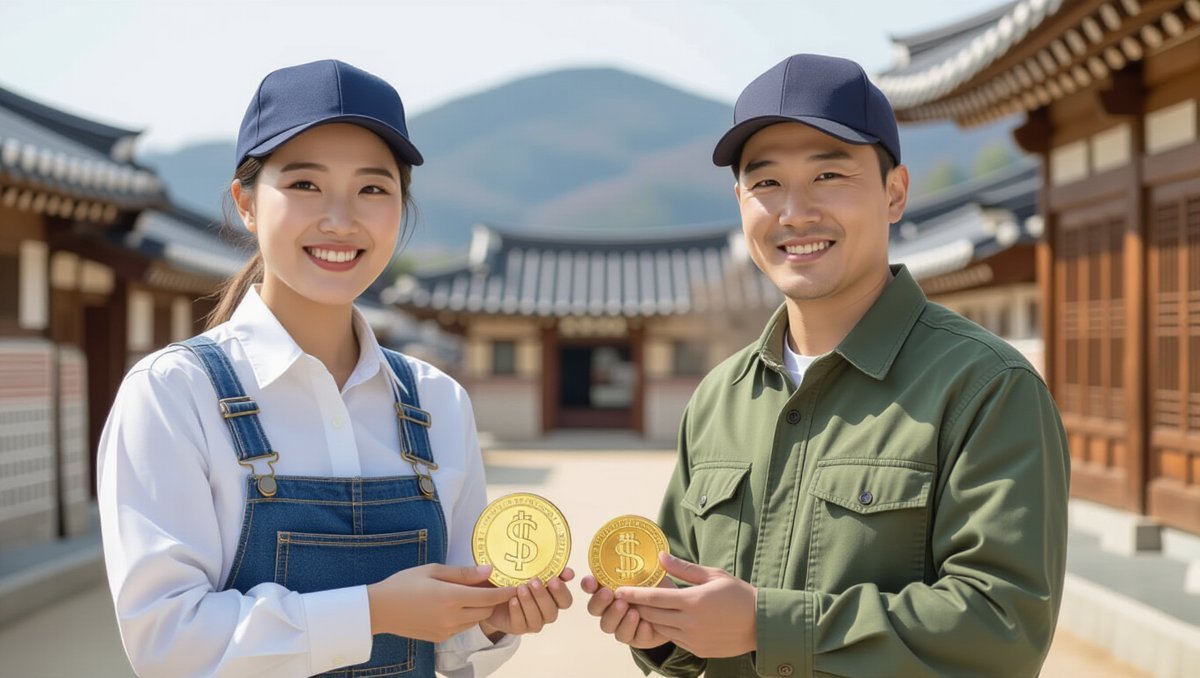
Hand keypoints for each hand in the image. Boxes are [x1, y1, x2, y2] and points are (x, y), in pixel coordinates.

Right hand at [367, 564, 515, 641]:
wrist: (379, 609)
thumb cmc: (404, 583)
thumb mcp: (433, 570)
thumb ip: (464, 573)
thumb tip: (489, 570)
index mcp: (451, 598)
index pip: (489, 597)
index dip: (505, 591)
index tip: (515, 584)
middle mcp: (452, 618)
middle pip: (486, 610)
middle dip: (493, 598)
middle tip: (491, 584)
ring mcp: (447, 630)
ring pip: (476, 620)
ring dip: (480, 608)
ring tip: (471, 592)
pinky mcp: (441, 637)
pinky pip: (463, 626)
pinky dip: (466, 616)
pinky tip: (456, 604)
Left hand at [481, 567, 575, 636]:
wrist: (492, 592)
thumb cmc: (514, 578)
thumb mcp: (529, 569)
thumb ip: (549, 569)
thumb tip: (569, 573)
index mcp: (553, 598)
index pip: (565, 600)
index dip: (562, 591)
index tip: (554, 579)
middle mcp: (545, 612)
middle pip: (553, 611)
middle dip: (543, 596)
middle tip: (534, 581)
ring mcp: (533, 622)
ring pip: (538, 619)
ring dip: (530, 603)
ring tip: (520, 589)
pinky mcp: (518, 628)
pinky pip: (521, 624)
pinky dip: (518, 611)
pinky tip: (512, 600)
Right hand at [581, 567, 675, 648]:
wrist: (674, 609)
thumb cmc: (656, 587)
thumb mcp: (649, 574)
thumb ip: (642, 566)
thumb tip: (653, 554)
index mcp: (608, 589)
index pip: (590, 587)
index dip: (588, 584)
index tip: (591, 581)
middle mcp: (609, 608)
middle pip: (594, 609)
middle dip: (600, 602)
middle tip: (611, 594)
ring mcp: (619, 624)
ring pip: (608, 626)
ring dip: (617, 617)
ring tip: (632, 611)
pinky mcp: (634, 638)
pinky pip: (631, 637)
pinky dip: (638, 630)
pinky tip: (647, 624)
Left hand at [614, 553, 755, 657]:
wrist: (761, 624)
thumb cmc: (738, 594)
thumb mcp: (713, 575)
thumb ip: (683, 568)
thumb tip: (660, 556)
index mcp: (692, 601)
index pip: (654, 598)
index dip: (633, 594)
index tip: (618, 589)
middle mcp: (690, 623)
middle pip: (652, 614)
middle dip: (637, 605)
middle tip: (627, 596)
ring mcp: (693, 639)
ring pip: (660, 628)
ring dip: (651, 617)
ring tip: (645, 606)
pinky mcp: (697, 649)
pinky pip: (674, 638)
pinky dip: (666, 628)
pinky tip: (667, 618)